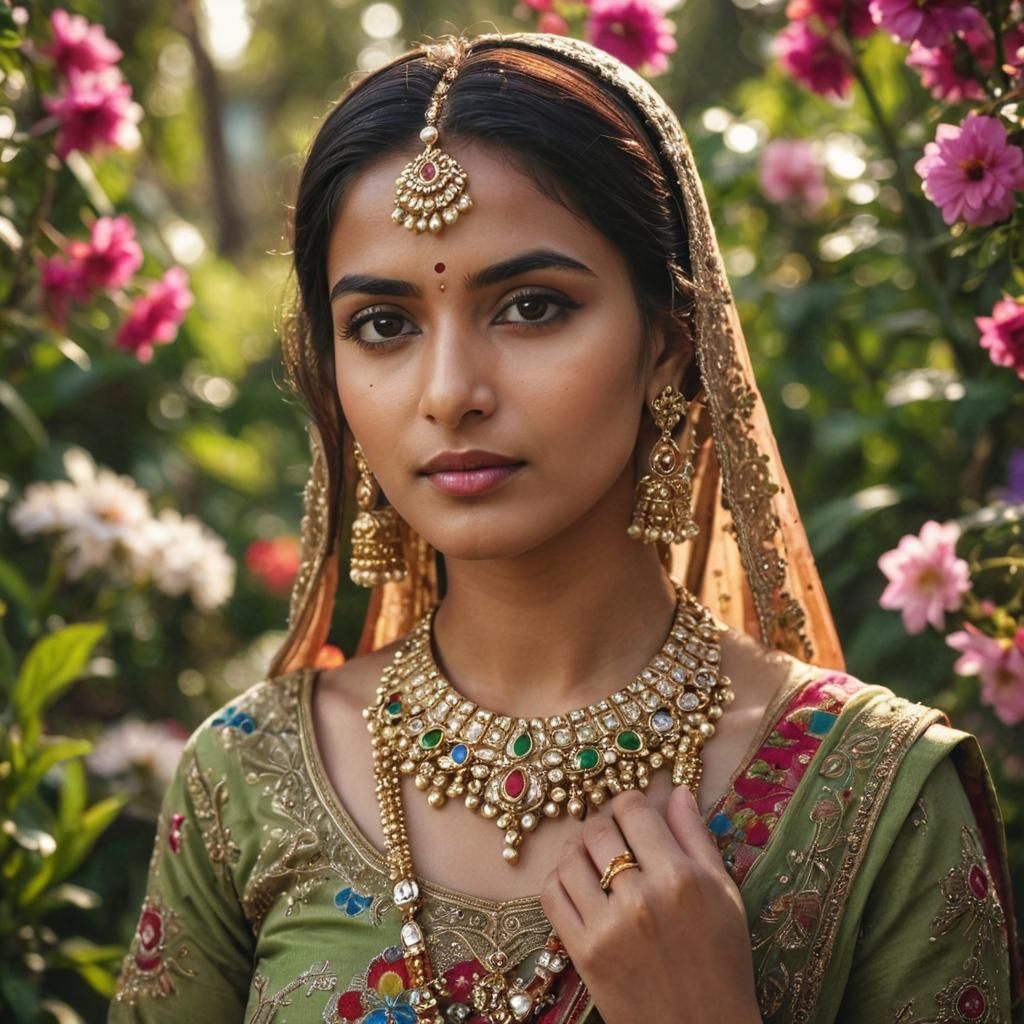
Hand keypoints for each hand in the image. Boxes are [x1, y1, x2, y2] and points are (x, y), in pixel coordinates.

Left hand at [539, 786, 760, 1023]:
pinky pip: (552, 894)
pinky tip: (577, 884)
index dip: (630, 803)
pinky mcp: (583, 952)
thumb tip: (678, 792)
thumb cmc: (722, 962)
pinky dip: (558, 879)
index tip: (633, 812)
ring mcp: (608, 926)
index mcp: (681, 878)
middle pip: (598, 829)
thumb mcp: (725, 895)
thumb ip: (697, 839)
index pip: (634, 810)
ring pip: (570, 856)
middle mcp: (640, 897)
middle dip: (604, 824)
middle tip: (613, 835)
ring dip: (578, 848)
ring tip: (593, 857)